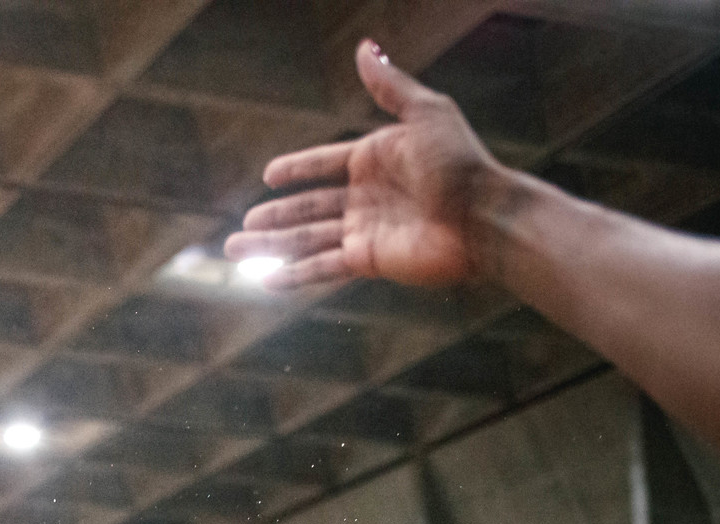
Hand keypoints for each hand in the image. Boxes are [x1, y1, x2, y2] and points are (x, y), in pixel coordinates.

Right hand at [224, 39, 503, 290]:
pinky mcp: (370, 260)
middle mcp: (367, 197)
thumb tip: (364, 48)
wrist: (484, 217)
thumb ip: (389, 86)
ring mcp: (366, 230)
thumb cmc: (460, 162)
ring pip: (307, 239)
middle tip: (241, 228)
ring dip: (271, 246)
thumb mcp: (425, 113)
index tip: (269, 176)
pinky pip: (323, 267)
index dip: (297, 170)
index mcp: (376, 160)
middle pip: (308, 207)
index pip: (325, 164)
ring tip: (235, 252)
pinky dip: (294, 274)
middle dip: (274, 218)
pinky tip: (267, 279)